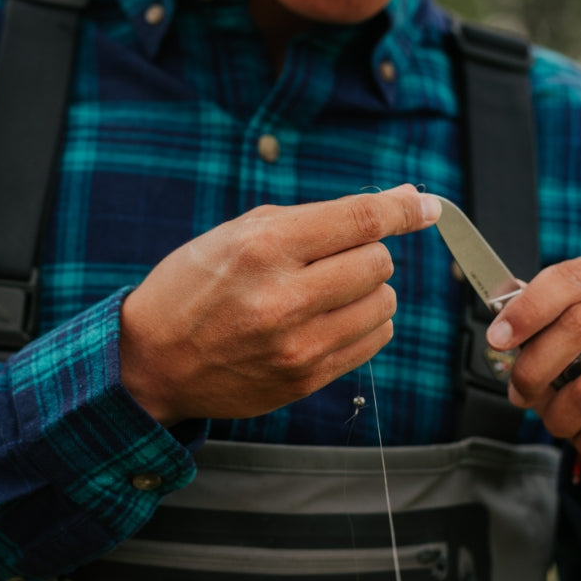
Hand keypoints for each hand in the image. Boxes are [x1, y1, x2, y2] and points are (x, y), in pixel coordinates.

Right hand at [119, 184, 440, 425]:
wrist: (153, 359)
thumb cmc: (195, 285)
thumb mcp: (242, 232)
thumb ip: (323, 216)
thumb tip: (404, 201)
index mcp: (263, 247)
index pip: (360, 220)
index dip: (403, 210)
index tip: (426, 207)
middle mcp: (283, 297)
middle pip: (378, 262)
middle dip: (364, 252)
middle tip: (328, 258)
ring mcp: (297, 345)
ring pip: (384, 304)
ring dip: (365, 291)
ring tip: (322, 292)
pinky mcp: (306, 379)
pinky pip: (373, 342)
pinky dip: (361, 323)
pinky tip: (325, 319)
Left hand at [488, 255, 580, 508]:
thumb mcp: (557, 339)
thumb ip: (530, 322)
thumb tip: (502, 321)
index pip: (571, 278)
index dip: (528, 309)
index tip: (498, 338)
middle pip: (577, 326)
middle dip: (533, 368)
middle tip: (518, 391)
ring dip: (558, 415)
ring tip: (559, 418)